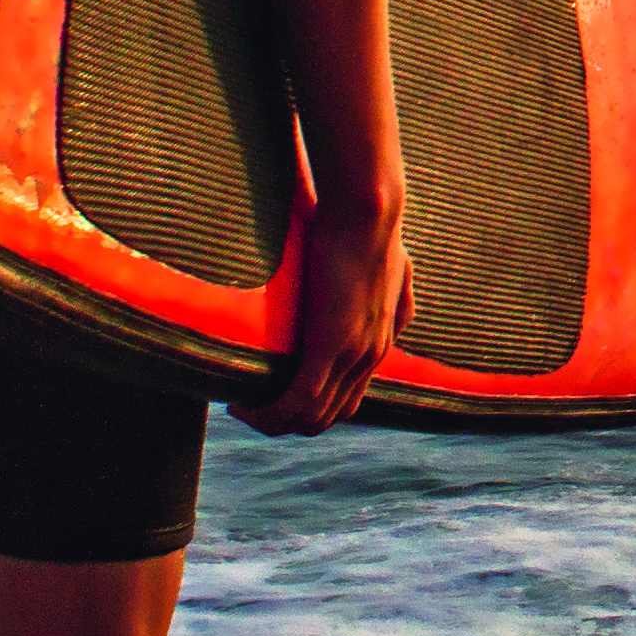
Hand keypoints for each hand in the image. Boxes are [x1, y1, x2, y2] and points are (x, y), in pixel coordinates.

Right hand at [243, 186, 405, 434]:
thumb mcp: (394, 270)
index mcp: (380, 343)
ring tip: (240, 408)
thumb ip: (395, 292)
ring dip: (271, 420)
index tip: (276, 399)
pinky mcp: (330, 345)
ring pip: (310, 416)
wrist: (368, 213)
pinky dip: (268, 411)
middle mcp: (369, 357)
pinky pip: (298, 399)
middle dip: (286, 422)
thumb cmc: (370, 228)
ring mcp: (352, 354)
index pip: (347, 402)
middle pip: (327, 417)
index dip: (311, 411)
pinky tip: (242, 403)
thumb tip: (393, 293)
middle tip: (250, 407)